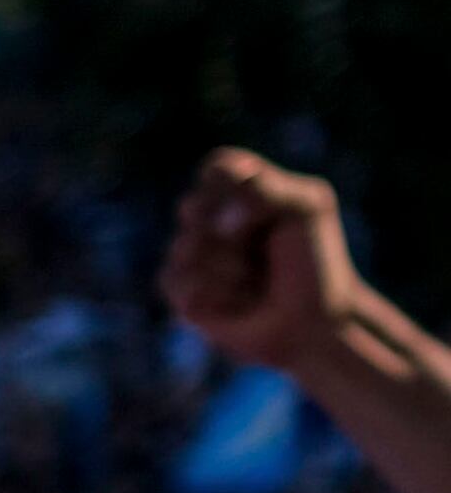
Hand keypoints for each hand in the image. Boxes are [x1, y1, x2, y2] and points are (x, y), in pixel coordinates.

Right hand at [162, 148, 361, 381]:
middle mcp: (212, 219)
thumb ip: (264, 188)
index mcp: (244, 190)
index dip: (233, 190)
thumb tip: (218, 220)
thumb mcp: (306, 208)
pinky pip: (176, 282)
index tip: (264, 212)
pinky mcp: (181, 291)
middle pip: (193, 206)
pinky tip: (235, 304)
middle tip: (260, 250)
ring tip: (253, 283)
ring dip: (228, 270)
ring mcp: (192, 255)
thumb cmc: (315, 263)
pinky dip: (212, 294)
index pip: (217, 170)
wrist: (311, 322)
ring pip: (185, 248)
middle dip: (231, 234)